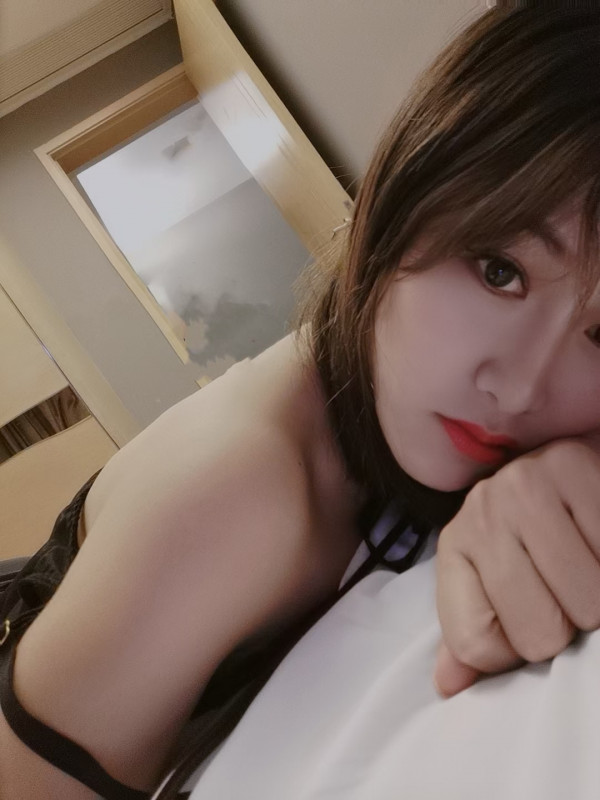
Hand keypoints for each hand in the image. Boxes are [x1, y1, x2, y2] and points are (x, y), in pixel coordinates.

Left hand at [434, 438, 599, 697]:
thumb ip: (470, 636)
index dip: (516, 651)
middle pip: (540, 632)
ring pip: (588, 602)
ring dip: (596, 600)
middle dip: (566, 628)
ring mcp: (525, 487)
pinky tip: (597, 543)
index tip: (531, 622)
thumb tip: (448, 685)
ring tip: (587, 568)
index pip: (476, 643)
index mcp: (455, 548)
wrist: (556, 467)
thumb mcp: (488, 580)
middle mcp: (481, 513)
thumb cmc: (525, 534)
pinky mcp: (573, 468)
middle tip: (568, 593)